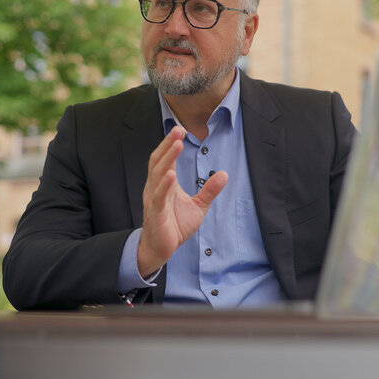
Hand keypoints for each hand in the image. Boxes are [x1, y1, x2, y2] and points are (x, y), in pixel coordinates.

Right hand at [136, 126, 227, 277]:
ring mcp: (154, 199)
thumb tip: (224, 174)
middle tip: (177, 129)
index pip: (165, 158)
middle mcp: (155, 187)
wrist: (161, 248)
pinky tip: (170, 175)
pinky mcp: (155, 213)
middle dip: (167, 144)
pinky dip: (163, 185)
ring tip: (176, 144)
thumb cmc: (174, 225)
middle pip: (159, 161)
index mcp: (164, 183)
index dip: (171, 144)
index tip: (180, 129)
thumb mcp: (198, 206)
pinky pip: (158, 197)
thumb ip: (209, 190)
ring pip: (157, 174)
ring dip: (167, 158)